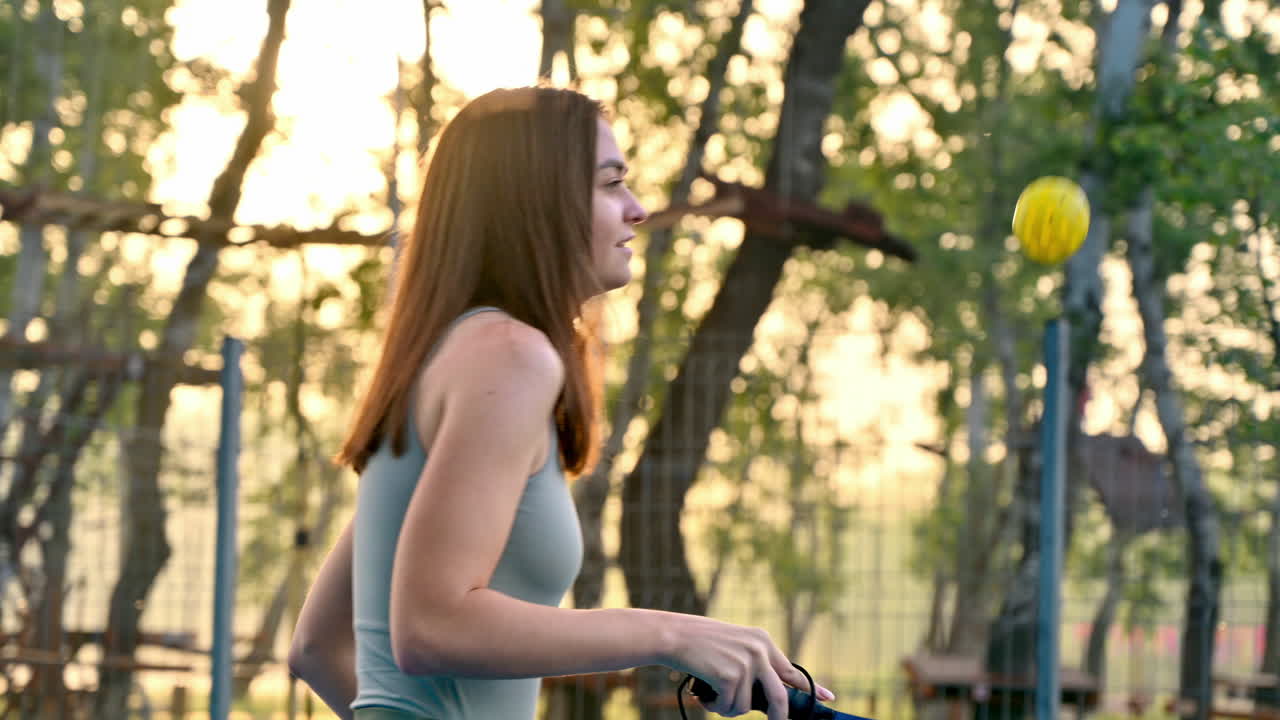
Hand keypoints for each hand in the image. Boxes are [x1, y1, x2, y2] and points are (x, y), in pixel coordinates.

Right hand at [662, 614, 833, 719]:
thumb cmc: (700, 643)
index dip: (811, 688)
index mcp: (762, 640)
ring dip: (728, 708)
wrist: (674, 635)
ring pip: (746, 707)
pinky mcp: (731, 675)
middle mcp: (759, 650)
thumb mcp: (735, 646)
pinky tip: (705, 694)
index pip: (792, 670)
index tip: (830, 698)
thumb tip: (768, 696)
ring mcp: (747, 662)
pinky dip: (715, 706)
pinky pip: (730, 707)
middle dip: (777, 718)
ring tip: (712, 694)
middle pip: (779, 697)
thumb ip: (754, 664)